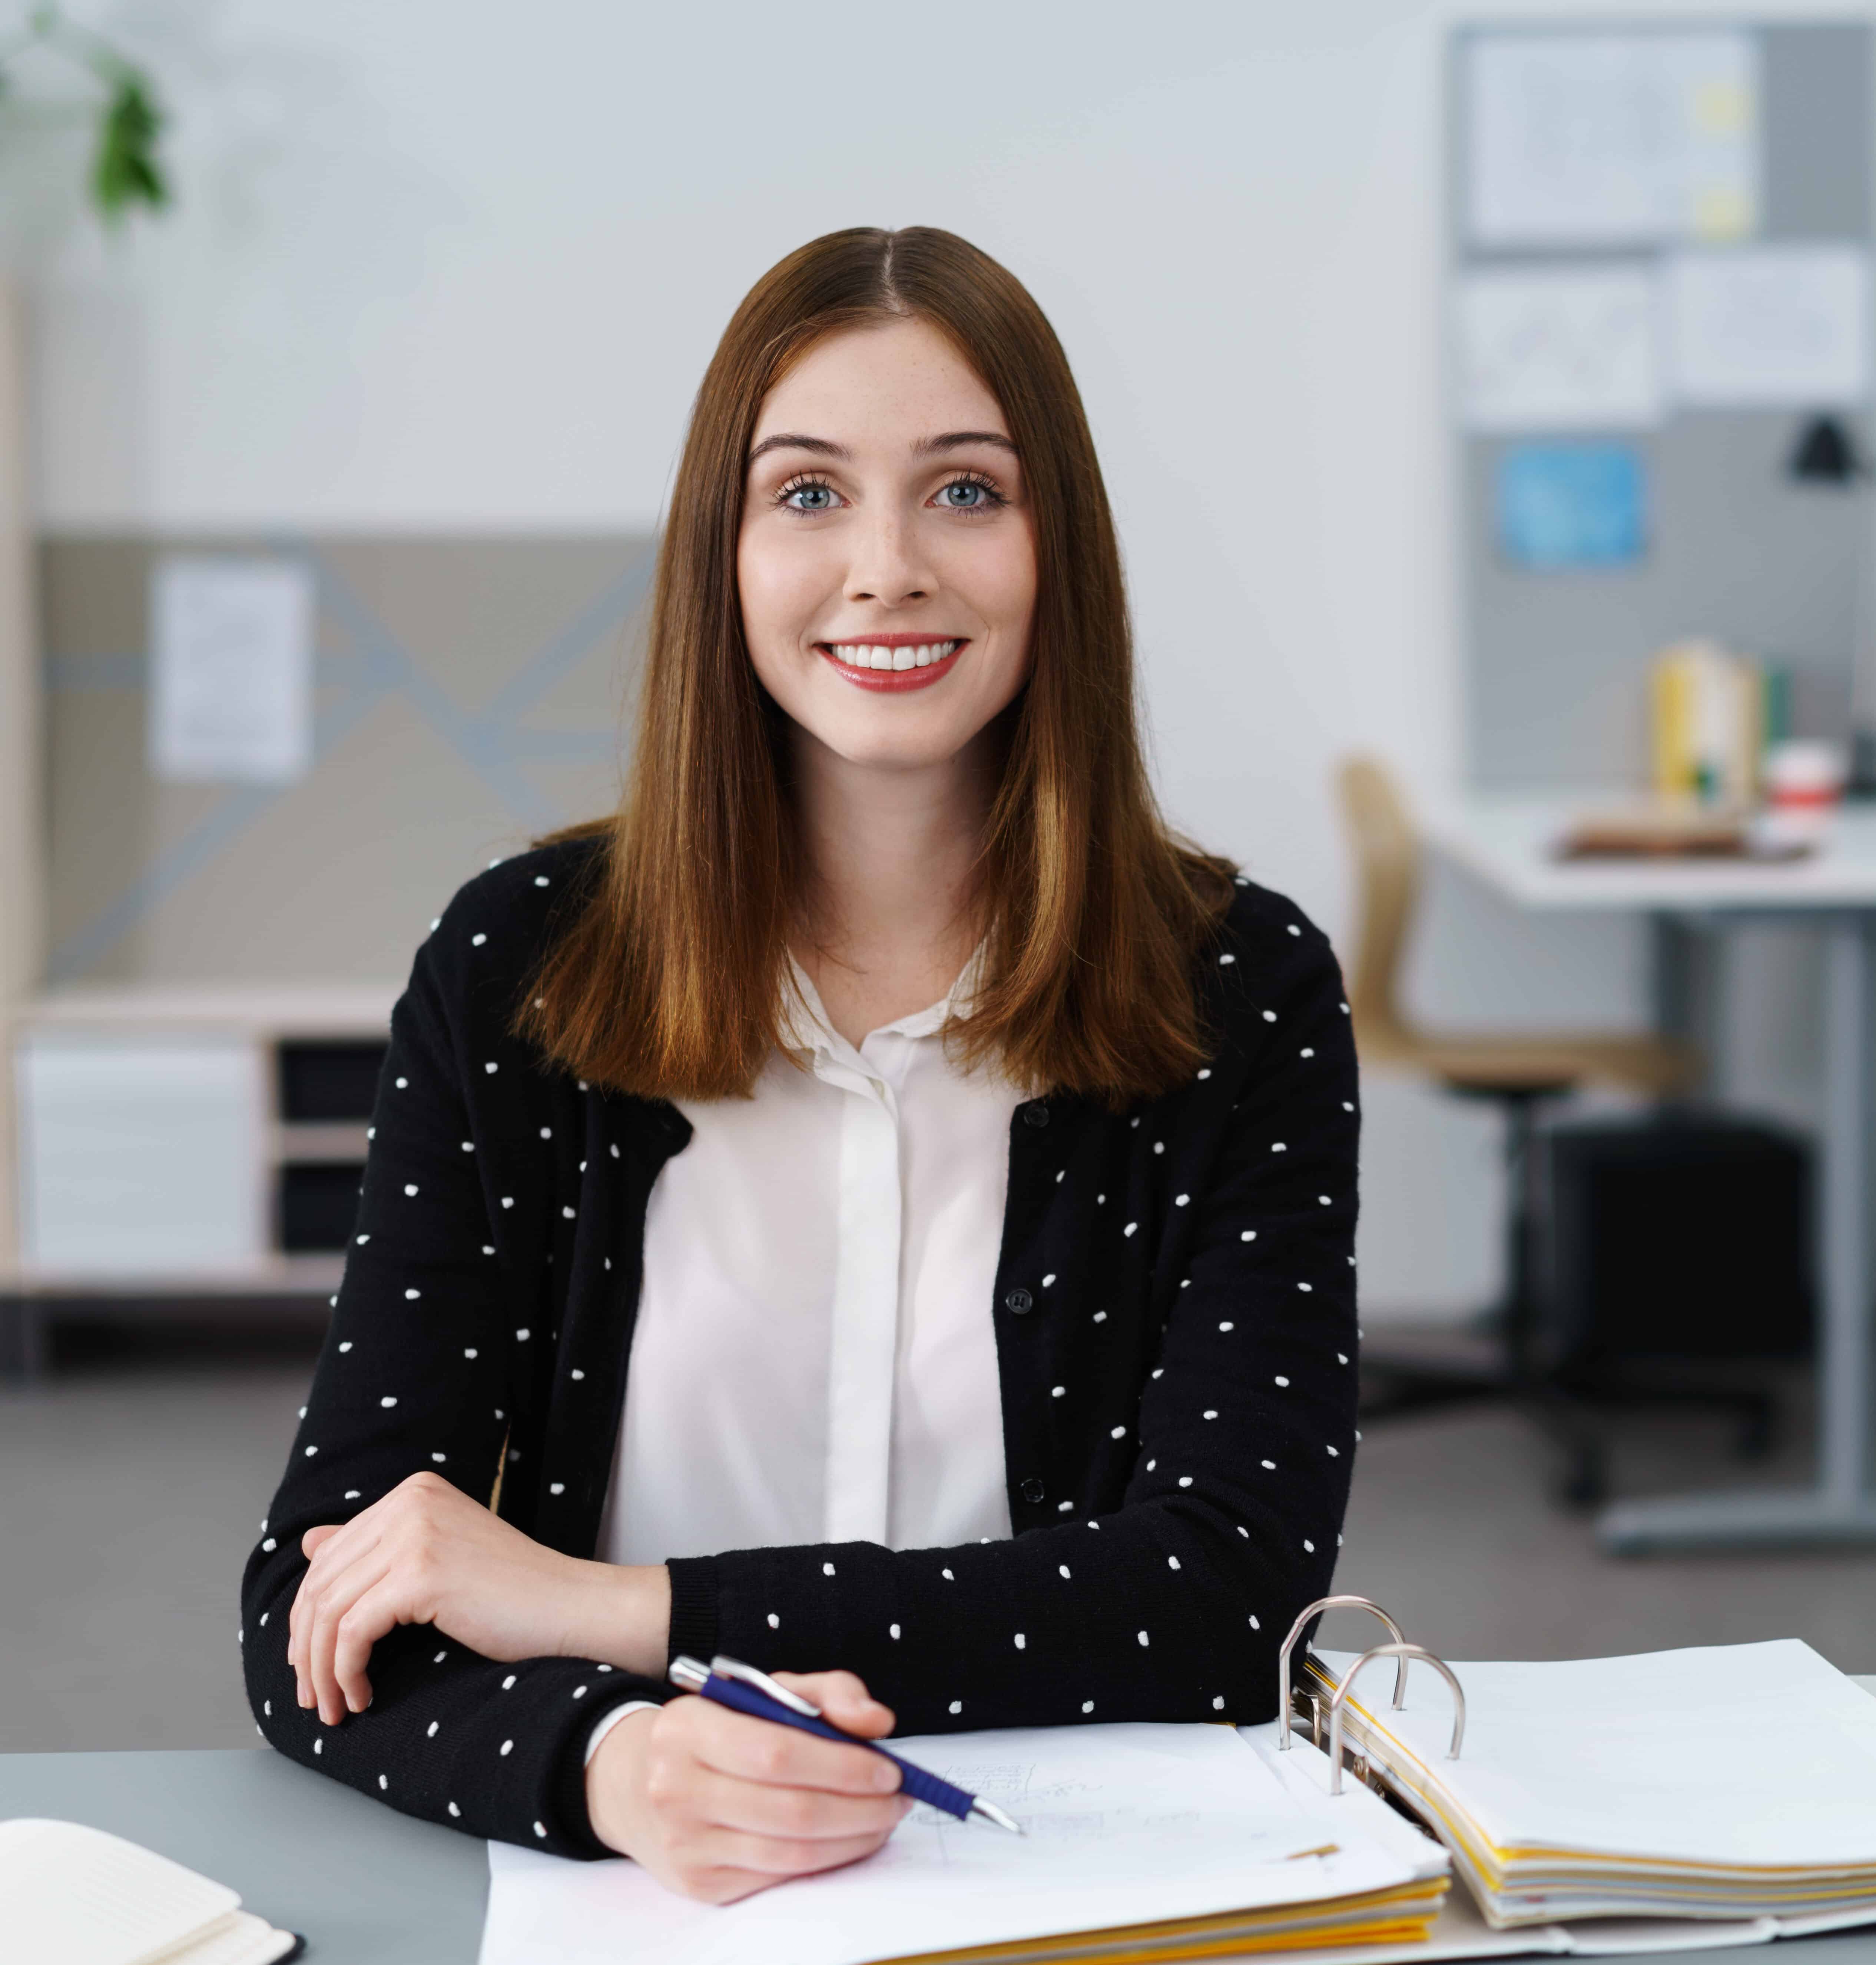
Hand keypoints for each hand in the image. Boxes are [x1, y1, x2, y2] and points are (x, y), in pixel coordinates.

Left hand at [287, 1471, 669, 1723]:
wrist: (571, 1608)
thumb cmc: (513, 1595)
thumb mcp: (437, 1559)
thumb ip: (376, 1548)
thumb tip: (310, 1542)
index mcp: (414, 1492)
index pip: (329, 1556)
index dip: (308, 1616)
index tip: (310, 1663)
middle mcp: (411, 1501)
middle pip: (322, 1583)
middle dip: (307, 1648)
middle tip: (314, 1696)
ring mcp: (416, 1532)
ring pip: (330, 1610)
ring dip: (322, 1670)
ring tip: (334, 1706)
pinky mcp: (422, 1573)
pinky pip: (353, 1631)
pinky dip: (347, 1672)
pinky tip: (363, 1696)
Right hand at [585, 1671, 911, 1902]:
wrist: (636, 1782)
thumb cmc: (717, 1731)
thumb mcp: (764, 1691)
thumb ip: (827, 1693)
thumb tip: (878, 1721)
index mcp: (688, 1728)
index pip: (776, 1752)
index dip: (842, 1765)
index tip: (888, 1767)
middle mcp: (677, 1788)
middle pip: (791, 1810)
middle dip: (861, 1807)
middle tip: (899, 1798)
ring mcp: (685, 1843)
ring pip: (790, 1852)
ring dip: (853, 1839)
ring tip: (884, 1818)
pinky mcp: (699, 1883)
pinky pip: (778, 1877)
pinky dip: (826, 1861)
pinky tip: (849, 1839)